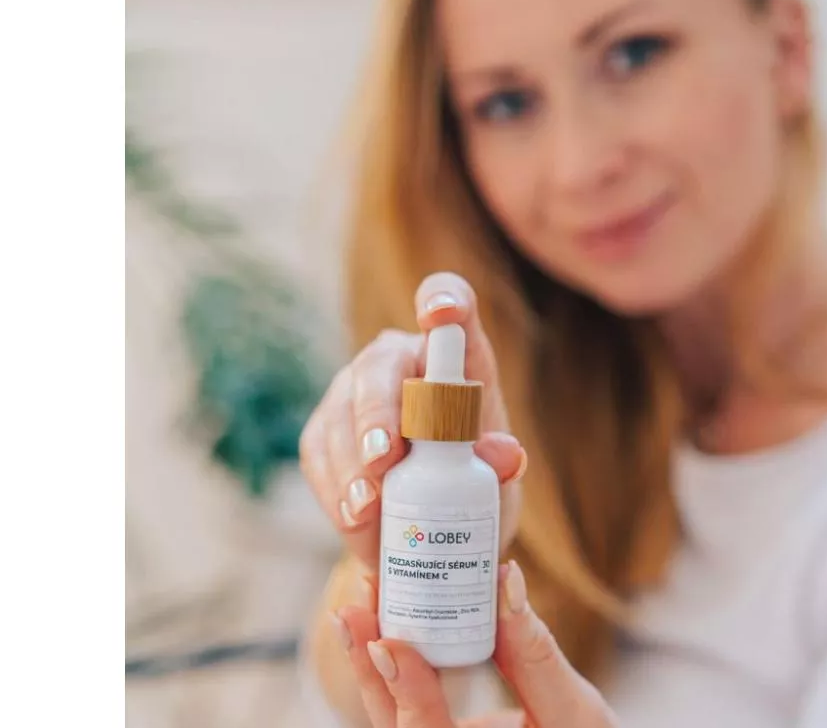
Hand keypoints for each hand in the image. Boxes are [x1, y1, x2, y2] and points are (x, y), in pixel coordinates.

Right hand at [299, 272, 526, 571]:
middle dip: (377, 412)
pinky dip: (333, 486)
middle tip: (383, 460)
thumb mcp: (496, 484)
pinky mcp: (326, 426)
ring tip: (368, 510)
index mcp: (458, 356)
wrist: (434, 529)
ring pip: (342, 410)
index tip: (441, 312)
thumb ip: (500, 466)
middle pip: (381, 365)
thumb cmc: (472, 488)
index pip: (452, 303)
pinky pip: (318, 449)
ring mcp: (357, 389)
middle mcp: (402, 360)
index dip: (445, 298)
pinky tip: (352, 516)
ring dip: (351, 463)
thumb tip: (506, 453)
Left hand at [332, 562, 618, 727]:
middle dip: (369, 667)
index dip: (404, 692)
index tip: (387, 642)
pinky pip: (408, 715)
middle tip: (355, 607)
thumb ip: (538, 656)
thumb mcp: (579, 712)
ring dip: (373, 667)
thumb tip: (506, 579)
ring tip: (361, 610)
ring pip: (392, 722)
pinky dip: (392, 676)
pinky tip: (385, 632)